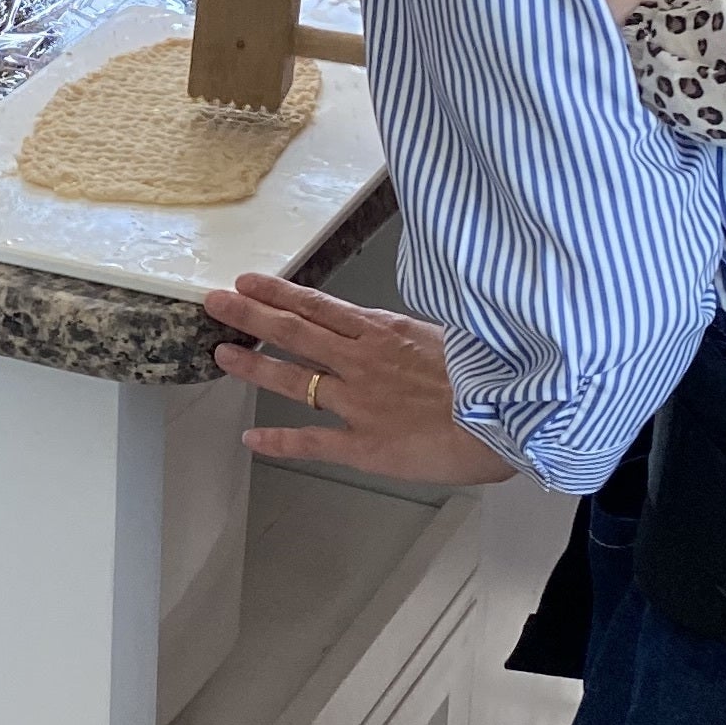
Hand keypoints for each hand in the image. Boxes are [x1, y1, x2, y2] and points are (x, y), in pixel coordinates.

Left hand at [202, 272, 513, 483]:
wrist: (512, 418)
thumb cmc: (496, 376)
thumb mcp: (457, 334)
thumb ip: (418, 333)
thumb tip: (406, 330)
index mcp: (387, 332)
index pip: (320, 305)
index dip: (279, 292)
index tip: (248, 280)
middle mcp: (364, 361)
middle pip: (295, 331)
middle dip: (250, 314)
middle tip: (213, 302)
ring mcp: (360, 402)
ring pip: (295, 379)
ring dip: (255, 366)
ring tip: (221, 355)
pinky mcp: (366, 444)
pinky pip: (313, 441)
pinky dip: (280, 441)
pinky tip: (251, 439)